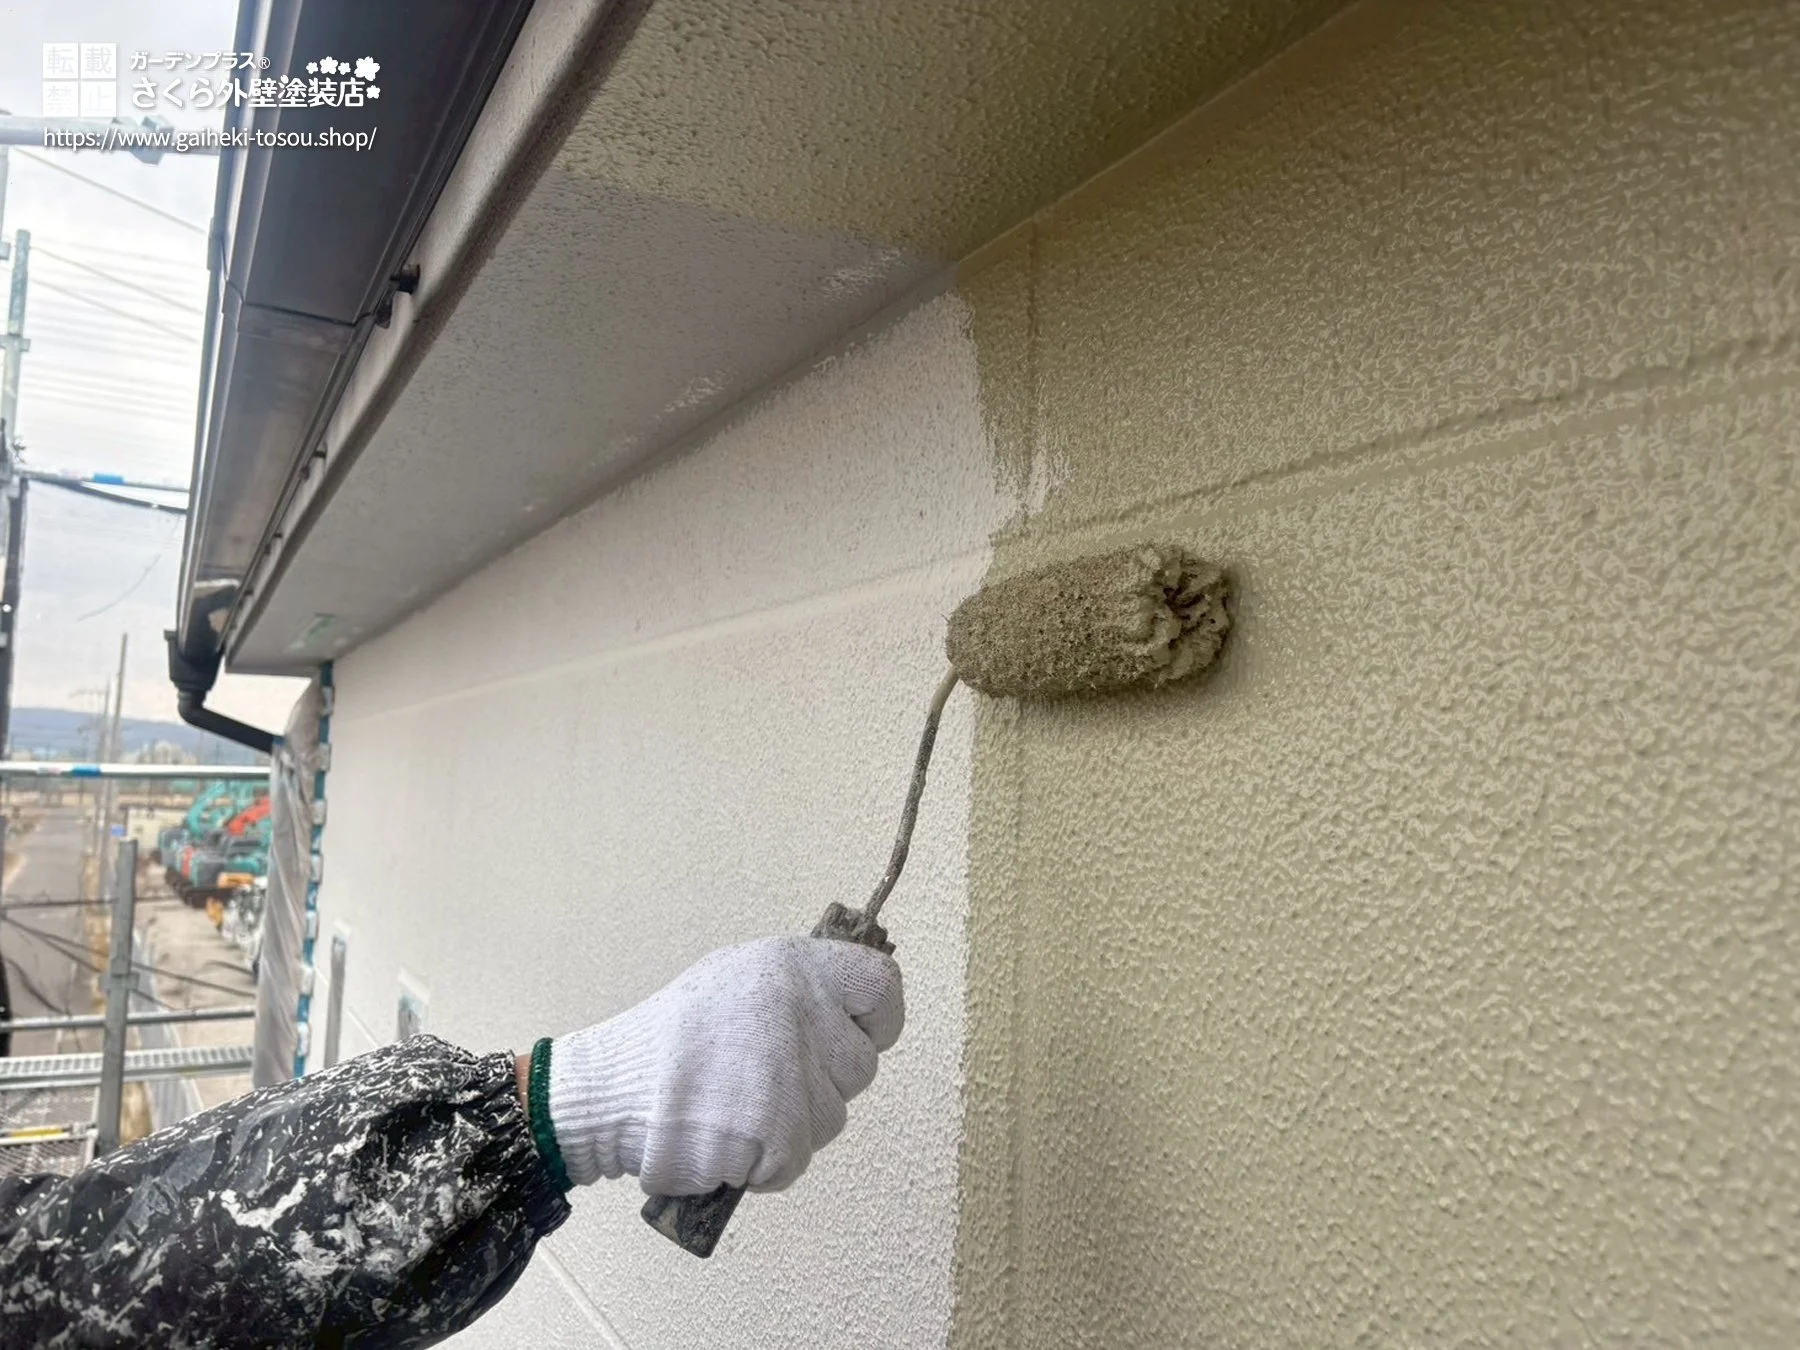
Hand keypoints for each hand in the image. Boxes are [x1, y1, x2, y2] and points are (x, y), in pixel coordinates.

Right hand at [545, 936, 903, 1195]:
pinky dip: (764, 1164)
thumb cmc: (668, 1041)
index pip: (882, 986)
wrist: (608, 1090)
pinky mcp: (777, 1129)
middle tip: (761, 1079)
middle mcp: (800, 1009)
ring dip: (792, 1127)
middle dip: (822, 1084)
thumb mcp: (735, 979)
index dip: (877, 1020)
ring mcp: (791, 1070)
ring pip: (833, 1118)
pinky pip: (797, 1160)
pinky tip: (726, 1137)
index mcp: (793, 965)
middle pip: (861, 1066)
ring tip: (734, 1105)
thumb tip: (849, 1007)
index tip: (856, 1036)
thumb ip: (797, 990)